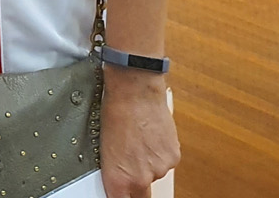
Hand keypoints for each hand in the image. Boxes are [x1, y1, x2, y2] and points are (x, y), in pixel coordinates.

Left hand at [99, 69, 178, 197]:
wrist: (135, 92)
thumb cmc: (115, 112)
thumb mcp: (104, 145)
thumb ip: (115, 168)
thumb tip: (118, 174)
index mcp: (119, 178)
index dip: (123, 197)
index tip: (123, 193)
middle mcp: (141, 179)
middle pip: (142, 195)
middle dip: (137, 185)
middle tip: (131, 166)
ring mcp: (160, 169)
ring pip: (155, 173)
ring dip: (149, 163)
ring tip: (139, 140)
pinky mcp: (173, 157)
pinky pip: (165, 161)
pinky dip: (160, 152)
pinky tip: (150, 136)